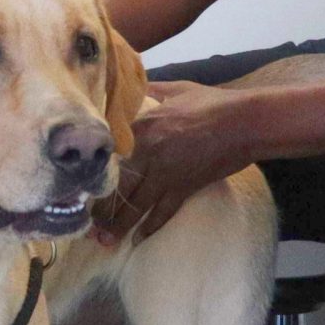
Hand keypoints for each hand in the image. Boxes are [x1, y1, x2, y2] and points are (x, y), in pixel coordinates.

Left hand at [93, 80, 250, 246]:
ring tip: (104, 239)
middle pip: (117, 185)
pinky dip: (150, 227)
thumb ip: (152, 91)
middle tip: (86, 222)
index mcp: (144, 127)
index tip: (80, 181)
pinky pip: (163, 212)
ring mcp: (167, 174)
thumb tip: (135, 84)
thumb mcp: (177, 89)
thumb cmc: (212, 102)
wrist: (245, 123)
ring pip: (136, 204)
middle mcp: (150, 154)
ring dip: (119, 225)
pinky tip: (137, 239)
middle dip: (100, 207)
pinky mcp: (185, 188)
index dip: (94, 169)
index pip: (110, 153)